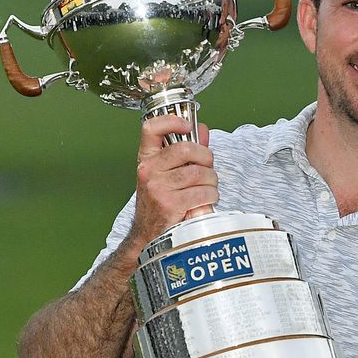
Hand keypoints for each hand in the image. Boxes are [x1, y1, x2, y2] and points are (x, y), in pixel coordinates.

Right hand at [128, 114, 216, 246]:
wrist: (148, 236)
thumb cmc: (159, 202)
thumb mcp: (166, 174)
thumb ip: (186, 151)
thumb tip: (202, 129)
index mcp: (146, 159)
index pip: (151, 128)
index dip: (172, 121)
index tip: (187, 126)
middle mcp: (149, 170)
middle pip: (187, 149)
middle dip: (205, 158)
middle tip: (207, 167)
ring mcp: (159, 187)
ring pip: (200, 173)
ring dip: (211, 181)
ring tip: (206, 187)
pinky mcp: (171, 203)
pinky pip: (203, 192)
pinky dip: (211, 196)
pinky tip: (205, 200)